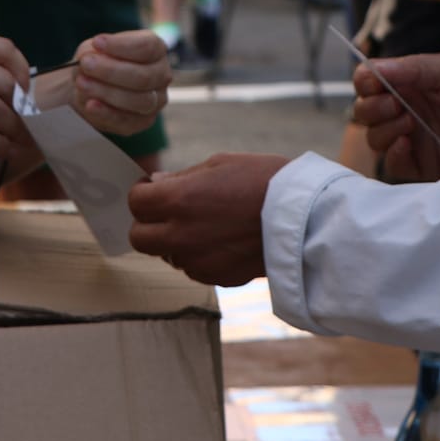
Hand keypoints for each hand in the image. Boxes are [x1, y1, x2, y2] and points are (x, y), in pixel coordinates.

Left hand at [68, 31, 171, 133]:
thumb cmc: (96, 62)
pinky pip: (127, 120)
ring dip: (108, 92)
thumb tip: (91, 59)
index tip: (97, 42)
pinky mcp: (143, 122)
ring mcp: (156, 101)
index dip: (122, 46)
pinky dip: (106, 113)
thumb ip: (93, 52)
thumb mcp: (92, 49)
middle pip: (144, 76)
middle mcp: (161, 75)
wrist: (87, 88)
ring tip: (82, 83)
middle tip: (86, 65)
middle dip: (111, 71)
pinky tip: (90, 104)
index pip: (147, 46)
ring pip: (140, 101)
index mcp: (156, 50)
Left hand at [129, 153, 288, 285]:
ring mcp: (196, 260)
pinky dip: (197, 256)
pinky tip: (220, 241)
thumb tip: (156, 185)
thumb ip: (182, 179)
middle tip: (166, 212)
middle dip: (147, 224)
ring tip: (203, 225)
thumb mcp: (221, 164)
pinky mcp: (215, 277)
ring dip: (174, 242)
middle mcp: (180, 234)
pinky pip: (192, 268)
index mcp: (178, 200)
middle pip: (139, 238)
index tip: (153, 190)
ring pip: (166, 255)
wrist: (304, 219)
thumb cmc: (265, 181)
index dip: (142, 194)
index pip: (135, 203)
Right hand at [353, 52, 439, 183]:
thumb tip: (372, 68)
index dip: (365, 82)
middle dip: (372, 107)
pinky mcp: (422, 165)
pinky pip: (391, 165)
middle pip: (364, 111)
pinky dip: (393, 154)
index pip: (369, 82)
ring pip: (373, 138)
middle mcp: (406, 110)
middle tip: (397, 105)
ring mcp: (412, 139)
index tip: (373, 83)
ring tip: (410, 124)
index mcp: (411, 84)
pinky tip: (409, 144)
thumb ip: (411, 68)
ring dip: (384, 129)